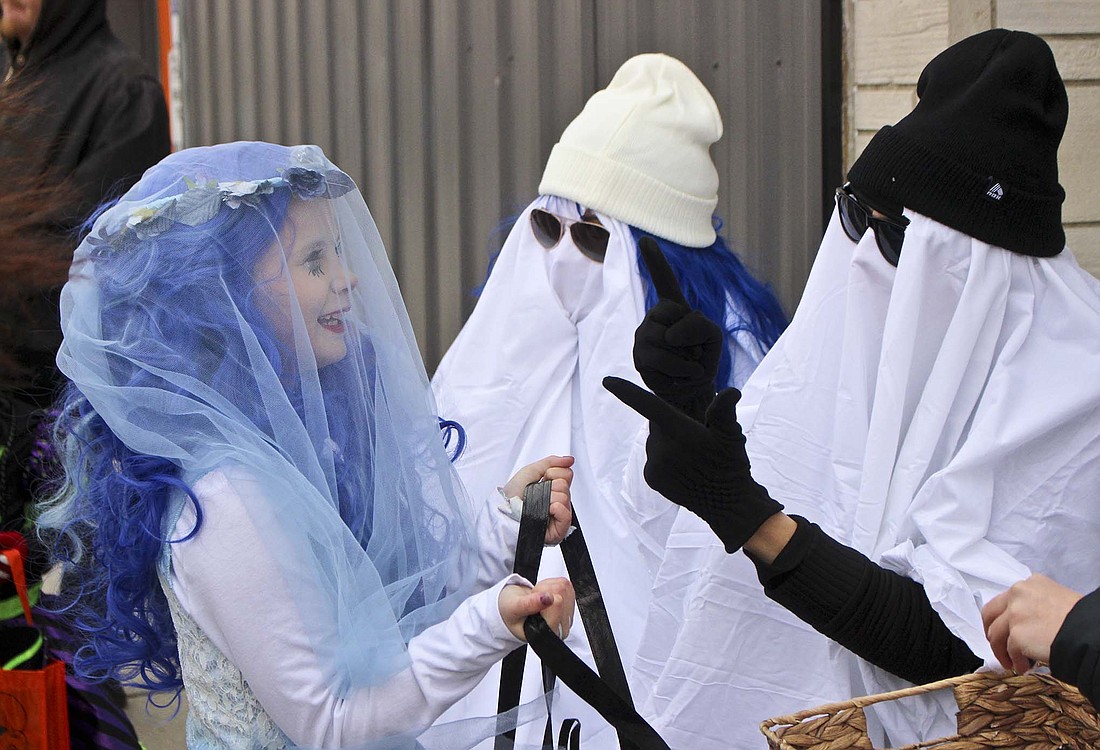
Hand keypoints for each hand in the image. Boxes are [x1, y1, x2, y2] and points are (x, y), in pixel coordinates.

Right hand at [499, 577, 574, 641]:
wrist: (512, 609)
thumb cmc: (511, 613)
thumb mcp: (513, 608)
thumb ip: (529, 604)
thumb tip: (549, 598)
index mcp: (548, 634)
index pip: (558, 603)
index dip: (541, 596)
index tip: (531, 602)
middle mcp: (562, 628)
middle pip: (562, 591)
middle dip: (544, 590)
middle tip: (532, 600)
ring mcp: (567, 616)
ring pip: (565, 585)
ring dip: (547, 587)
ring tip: (536, 598)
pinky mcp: (569, 604)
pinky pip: (566, 583)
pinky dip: (551, 585)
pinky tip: (543, 596)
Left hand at [504, 455, 574, 544]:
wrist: (504, 513)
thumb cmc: (511, 496)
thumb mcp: (530, 472)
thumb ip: (551, 462)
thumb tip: (569, 459)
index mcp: (552, 488)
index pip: (567, 474)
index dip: (553, 473)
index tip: (542, 479)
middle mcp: (557, 501)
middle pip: (566, 484)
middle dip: (550, 485)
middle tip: (538, 493)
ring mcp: (558, 515)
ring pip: (565, 497)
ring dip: (549, 498)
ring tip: (538, 504)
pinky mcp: (559, 530)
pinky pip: (566, 513)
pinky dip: (555, 509)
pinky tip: (545, 512)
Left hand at [603, 376, 781, 552]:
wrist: (727, 504)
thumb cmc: (731, 464)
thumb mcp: (732, 436)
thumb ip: (724, 412)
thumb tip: (731, 391)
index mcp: (679, 432)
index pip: (649, 405)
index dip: (627, 392)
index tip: (607, 380)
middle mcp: (662, 448)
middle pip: (658, 423)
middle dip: (672, 424)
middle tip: (697, 439)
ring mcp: (654, 465)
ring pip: (656, 440)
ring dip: (669, 442)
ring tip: (693, 457)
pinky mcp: (651, 478)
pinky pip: (654, 458)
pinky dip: (665, 458)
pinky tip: (684, 468)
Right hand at [633, 236, 722, 421]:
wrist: (691, 394)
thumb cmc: (703, 362)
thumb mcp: (713, 337)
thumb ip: (698, 326)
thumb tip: (667, 336)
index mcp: (674, 308)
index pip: (664, 281)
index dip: (655, 260)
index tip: (645, 239)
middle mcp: (654, 318)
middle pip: (672, 312)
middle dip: (692, 337)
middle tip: (694, 354)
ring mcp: (643, 336)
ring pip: (665, 338)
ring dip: (687, 359)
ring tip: (689, 368)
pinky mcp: (639, 357)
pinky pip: (660, 358)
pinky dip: (680, 370)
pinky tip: (680, 378)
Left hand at [982, 574, 1082, 673]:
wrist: (1089, 633)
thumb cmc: (1080, 621)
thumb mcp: (1055, 600)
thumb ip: (1034, 605)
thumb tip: (1023, 623)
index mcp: (1029, 584)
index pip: (1004, 600)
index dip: (1000, 618)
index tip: (1002, 629)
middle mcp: (1018, 594)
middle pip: (990, 614)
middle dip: (991, 633)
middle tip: (998, 646)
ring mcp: (1015, 614)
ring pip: (995, 635)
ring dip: (1002, 652)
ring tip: (1012, 663)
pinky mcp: (1017, 634)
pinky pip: (1010, 652)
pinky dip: (1016, 661)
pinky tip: (1024, 667)